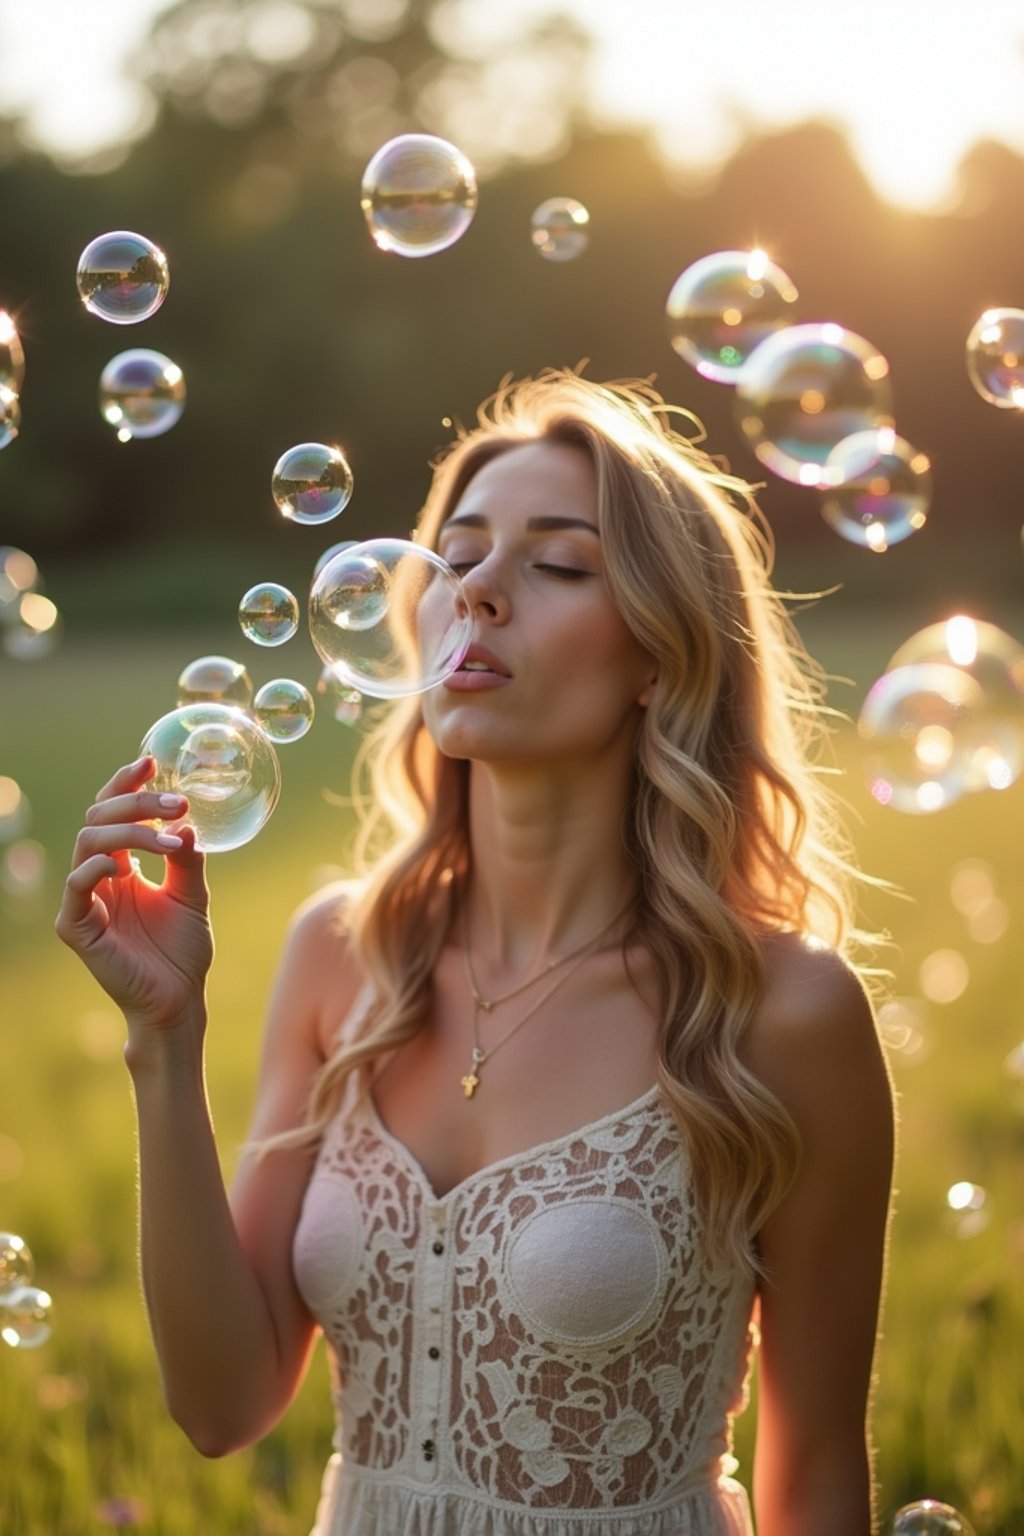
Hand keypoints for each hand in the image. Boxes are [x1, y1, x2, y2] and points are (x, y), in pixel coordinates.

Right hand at [55, 755, 213, 1034]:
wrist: (178, 999)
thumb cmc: (183, 950)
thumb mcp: (193, 894)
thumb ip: (187, 858)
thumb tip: (188, 822)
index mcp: (123, 865)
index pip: (114, 812)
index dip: (126, 783)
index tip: (150, 761)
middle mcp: (100, 876)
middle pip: (99, 818)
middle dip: (135, 802)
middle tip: (175, 801)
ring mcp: (85, 900)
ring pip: (89, 843)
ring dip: (129, 832)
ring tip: (169, 838)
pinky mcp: (77, 927)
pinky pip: (77, 887)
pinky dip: (96, 868)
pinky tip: (125, 866)